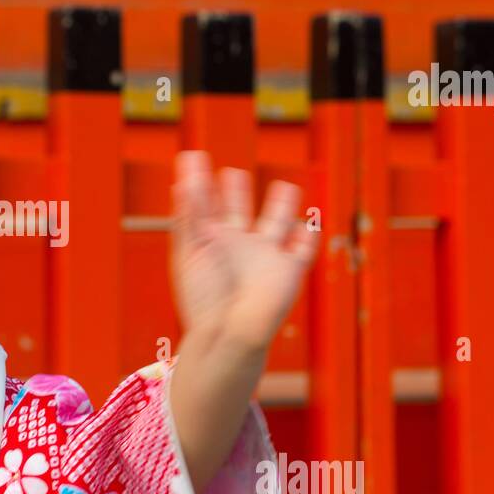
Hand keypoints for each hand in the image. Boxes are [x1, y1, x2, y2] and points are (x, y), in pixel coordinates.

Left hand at [170, 151, 317, 351]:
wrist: (229, 336)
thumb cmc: (204, 300)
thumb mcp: (191, 252)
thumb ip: (189, 217)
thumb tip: (182, 180)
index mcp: (210, 244)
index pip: (204, 207)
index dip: (200, 185)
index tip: (193, 158)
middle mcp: (237, 248)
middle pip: (238, 213)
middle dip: (236, 194)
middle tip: (232, 175)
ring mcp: (264, 259)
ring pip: (276, 225)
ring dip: (281, 207)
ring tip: (284, 187)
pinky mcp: (289, 271)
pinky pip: (303, 250)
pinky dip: (309, 236)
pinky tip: (311, 222)